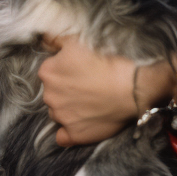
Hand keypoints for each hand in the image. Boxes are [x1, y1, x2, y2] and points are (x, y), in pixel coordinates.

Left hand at [38, 35, 176, 146]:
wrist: (133, 87)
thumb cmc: (107, 61)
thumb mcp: (78, 40)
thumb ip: (55, 38)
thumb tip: (43, 38)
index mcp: (47, 71)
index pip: (51, 70)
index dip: (67, 69)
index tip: (82, 69)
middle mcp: (49, 95)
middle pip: (54, 92)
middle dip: (67, 89)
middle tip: (90, 84)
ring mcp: (61, 117)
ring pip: (59, 112)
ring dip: (70, 108)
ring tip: (93, 102)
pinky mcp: (74, 134)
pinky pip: (63, 137)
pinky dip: (69, 132)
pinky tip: (81, 124)